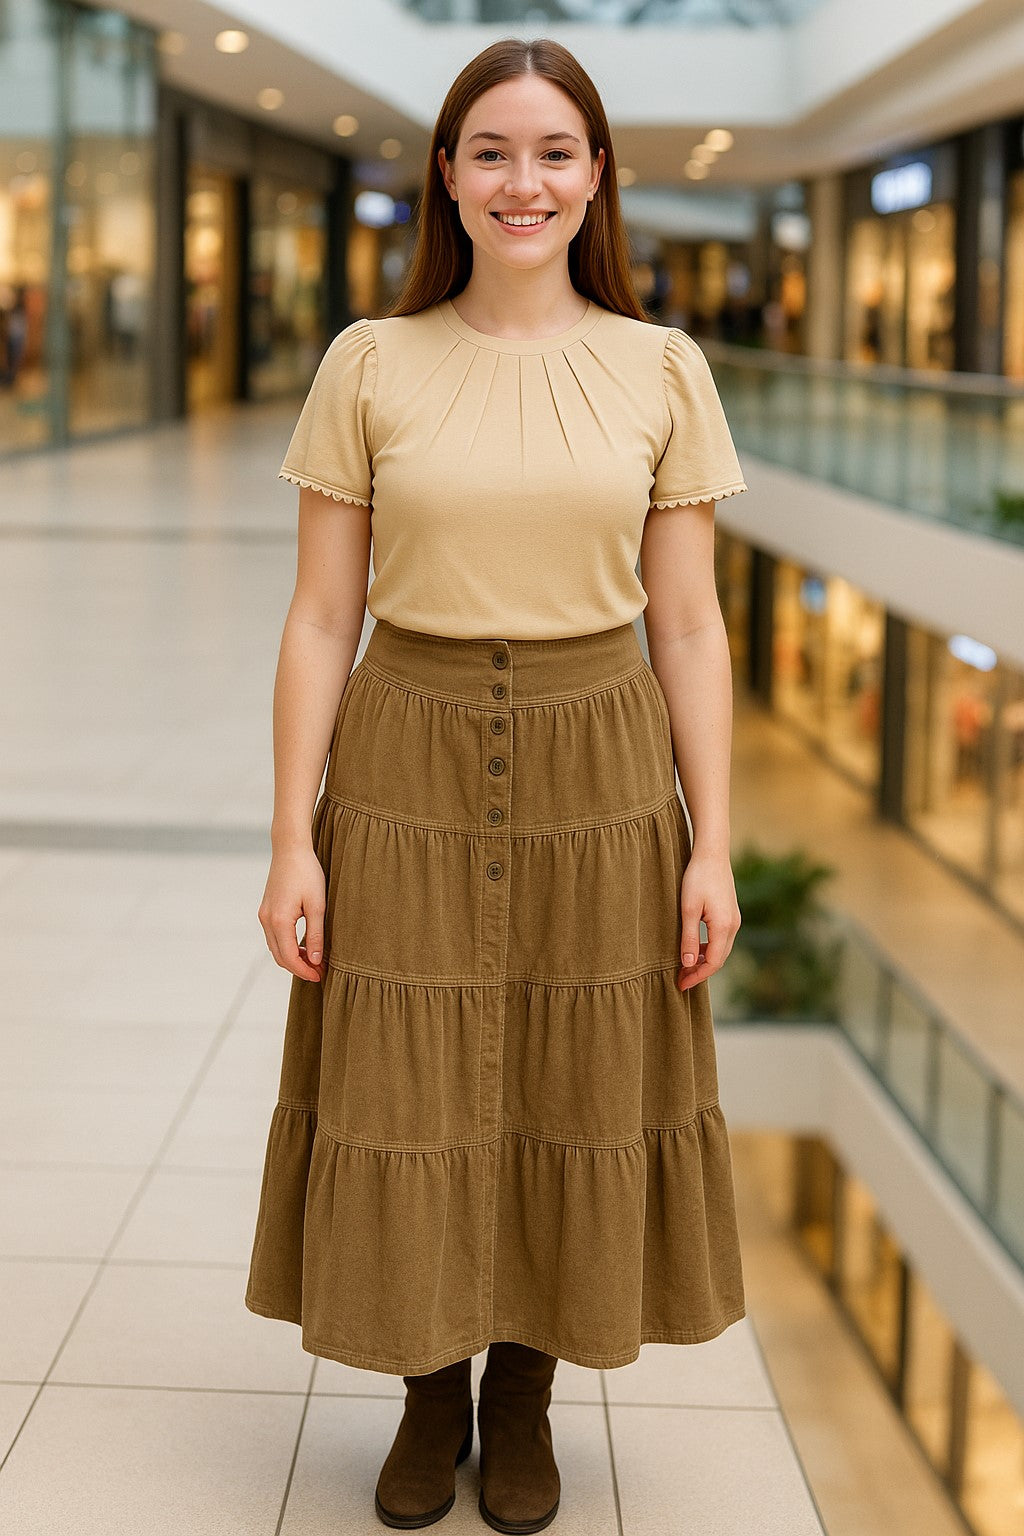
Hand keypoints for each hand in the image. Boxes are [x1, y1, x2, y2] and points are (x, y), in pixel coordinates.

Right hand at [258, 844, 326, 982]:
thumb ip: (315, 935)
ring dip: (293, 958)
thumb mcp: (317, 905)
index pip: (289, 958)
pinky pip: (275, 937)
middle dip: (299, 968)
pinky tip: (303, 945)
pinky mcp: (266, 910)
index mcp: (279, 920)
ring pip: (276, 948)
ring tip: (314, 961)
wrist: (290, 849)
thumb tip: (314, 960)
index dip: (304, 971)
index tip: (320, 976)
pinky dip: (287, 946)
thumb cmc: (307, 873)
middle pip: (280, 956)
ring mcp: (264, 915)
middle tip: (320, 972)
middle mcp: (266, 920)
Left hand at [677, 850, 740, 992]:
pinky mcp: (731, 913)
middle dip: (700, 971)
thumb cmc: (697, 878)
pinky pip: (721, 939)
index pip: (713, 963)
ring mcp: (734, 919)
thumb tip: (687, 964)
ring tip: (684, 966)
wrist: (712, 853)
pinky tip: (694, 948)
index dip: (697, 976)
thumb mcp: (688, 909)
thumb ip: (688, 938)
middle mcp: (733, 925)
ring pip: (721, 949)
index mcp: (723, 927)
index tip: (681, 984)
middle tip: (680, 979)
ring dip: (704, 960)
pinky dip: (708, 948)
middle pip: (719, 959)